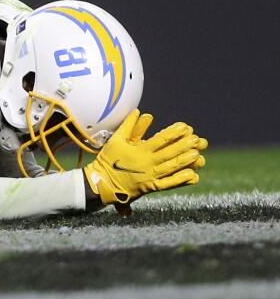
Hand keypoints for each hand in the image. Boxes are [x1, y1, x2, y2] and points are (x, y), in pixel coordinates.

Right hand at [82, 109, 207, 207]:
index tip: (185, 126)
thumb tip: (137, 111)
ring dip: (185, 161)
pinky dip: (181, 180)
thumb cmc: (108, 160)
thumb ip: (128, 125)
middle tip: (197, 139)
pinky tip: (192, 175)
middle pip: (170, 153)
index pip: (160, 140)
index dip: (174, 132)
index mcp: (139, 151)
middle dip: (184, 145)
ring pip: (171, 167)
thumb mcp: (116, 140)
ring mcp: (149, 176)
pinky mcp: (150, 187)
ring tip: (197, 154)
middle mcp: (147, 164)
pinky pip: (168, 184)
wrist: (101, 183)